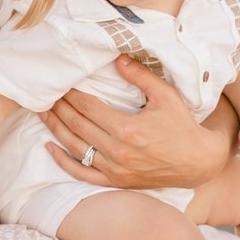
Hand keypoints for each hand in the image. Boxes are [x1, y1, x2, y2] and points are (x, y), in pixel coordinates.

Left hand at [43, 55, 228, 190]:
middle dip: (59, 108)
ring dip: (55, 129)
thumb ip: (140, 76)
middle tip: (45, 94)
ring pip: (74, 148)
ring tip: (42, 113)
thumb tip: (117, 58)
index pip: (88, 107)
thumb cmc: (182, 126)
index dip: (71, 94)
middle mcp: (117, 151)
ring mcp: (114, 169)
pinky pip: (82, 173)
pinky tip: (49, 147)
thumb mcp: (166, 95)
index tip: (60, 83)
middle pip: (77, 125)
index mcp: (127, 129)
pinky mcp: (115, 181)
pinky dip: (63, 161)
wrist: (197, 162)